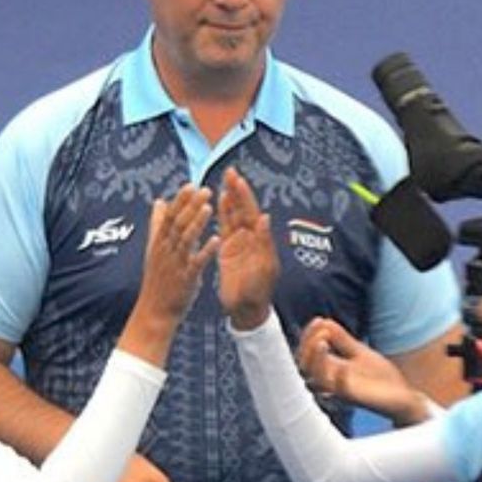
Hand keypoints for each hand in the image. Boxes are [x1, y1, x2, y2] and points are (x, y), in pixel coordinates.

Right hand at [136, 184, 220, 321]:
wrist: (154, 311)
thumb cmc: (158, 280)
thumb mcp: (154, 249)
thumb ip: (158, 225)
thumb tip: (159, 201)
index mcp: (159, 242)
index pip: (169, 216)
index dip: (180, 200)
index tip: (191, 185)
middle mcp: (165, 251)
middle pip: (177, 224)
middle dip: (191, 206)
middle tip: (205, 190)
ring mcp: (175, 265)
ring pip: (185, 240)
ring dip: (197, 223)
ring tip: (209, 208)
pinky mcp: (185, 279)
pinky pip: (196, 263)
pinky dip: (206, 250)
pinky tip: (217, 240)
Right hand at [215, 167, 277, 329]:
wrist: (246, 310)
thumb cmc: (258, 292)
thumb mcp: (263, 268)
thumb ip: (264, 243)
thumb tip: (265, 217)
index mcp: (259, 240)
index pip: (251, 212)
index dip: (245, 196)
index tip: (238, 180)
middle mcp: (250, 239)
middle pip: (242, 209)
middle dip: (237, 191)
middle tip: (230, 171)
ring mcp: (238, 244)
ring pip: (233, 216)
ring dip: (229, 199)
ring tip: (223, 182)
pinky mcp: (227, 252)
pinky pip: (224, 229)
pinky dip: (222, 216)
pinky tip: (216, 205)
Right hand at [298, 317, 424, 424]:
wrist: (403, 398)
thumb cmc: (379, 378)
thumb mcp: (359, 352)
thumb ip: (341, 339)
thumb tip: (324, 321)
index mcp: (330, 370)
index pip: (306, 356)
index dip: (307, 338)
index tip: (318, 320)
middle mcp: (331, 382)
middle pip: (304, 369)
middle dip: (307, 348)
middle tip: (321, 331)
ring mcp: (343, 392)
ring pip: (317, 381)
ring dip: (316, 361)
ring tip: (322, 342)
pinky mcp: (357, 399)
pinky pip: (341, 391)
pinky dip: (339, 378)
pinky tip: (345, 365)